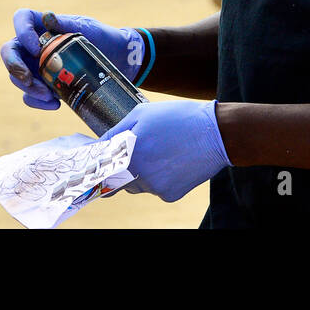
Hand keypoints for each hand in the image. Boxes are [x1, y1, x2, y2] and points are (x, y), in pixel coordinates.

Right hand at [1, 10, 144, 109]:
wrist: (119, 61)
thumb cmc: (103, 39)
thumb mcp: (87, 29)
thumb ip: (67, 26)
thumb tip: (47, 17)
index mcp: (44, 25)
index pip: (21, 19)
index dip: (22, 32)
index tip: (37, 49)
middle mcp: (35, 44)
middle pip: (10, 51)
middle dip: (14, 67)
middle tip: (28, 79)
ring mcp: (37, 66)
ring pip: (17, 76)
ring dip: (29, 88)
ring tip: (49, 95)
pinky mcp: (44, 85)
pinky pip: (29, 96)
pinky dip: (37, 102)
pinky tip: (55, 104)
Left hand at [100, 100, 229, 201]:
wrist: (216, 133)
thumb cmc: (178, 118)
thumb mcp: (142, 114)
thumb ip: (116, 131)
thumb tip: (99, 144)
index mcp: (129, 153)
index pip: (100, 169)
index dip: (95, 167)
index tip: (93, 165)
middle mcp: (140, 175)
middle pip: (117, 179)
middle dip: (119, 168)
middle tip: (134, 152)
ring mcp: (155, 188)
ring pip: (137, 185)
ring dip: (139, 173)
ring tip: (159, 151)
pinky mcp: (170, 195)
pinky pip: (155, 189)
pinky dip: (158, 178)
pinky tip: (171, 160)